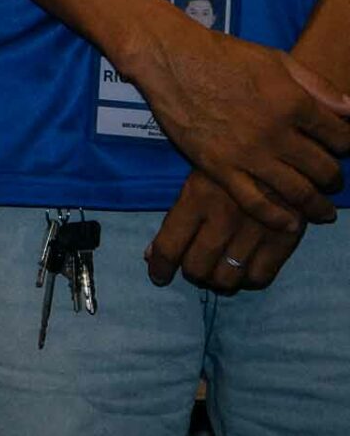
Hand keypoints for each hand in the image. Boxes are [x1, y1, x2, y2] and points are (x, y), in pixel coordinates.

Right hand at [125, 23, 349, 230]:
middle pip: (322, 169)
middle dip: (334, 179)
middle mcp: (276, 133)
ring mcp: (247, 154)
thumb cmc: (225, 55)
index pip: (340, 138)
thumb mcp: (277, 59)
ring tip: (322, 211)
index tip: (340, 149)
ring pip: (296, 191)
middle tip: (333, 182)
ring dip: (316, 205)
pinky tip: (290, 223)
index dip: (347, 145)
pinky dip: (277, 218)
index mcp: (294, 104)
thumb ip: (317, 86)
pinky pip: (254, 203)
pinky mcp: (219, 168)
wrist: (171, 60)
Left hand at [147, 170, 304, 291]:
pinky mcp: (283, 239)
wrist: (284, 154)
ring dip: (218, 281)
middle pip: (197, 268)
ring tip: (218, 270)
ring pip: (226, 278)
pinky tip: (244, 268)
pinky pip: (258, 278)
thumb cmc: (233, 164)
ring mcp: (254, 231)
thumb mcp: (199, 180)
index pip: (169, 246)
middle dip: (192, 273)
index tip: (159, 276)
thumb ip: (176, 217)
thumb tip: (151, 255)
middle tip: (196, 266)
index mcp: (197, 198)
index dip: (160, 268)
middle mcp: (223, 218)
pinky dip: (247, 280)